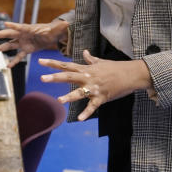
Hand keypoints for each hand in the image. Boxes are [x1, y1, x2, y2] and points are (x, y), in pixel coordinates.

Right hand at [0, 20, 68, 66]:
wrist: (52, 35)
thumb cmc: (52, 30)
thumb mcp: (55, 29)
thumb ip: (59, 27)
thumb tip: (66, 24)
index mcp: (28, 28)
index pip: (20, 26)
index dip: (13, 26)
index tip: (5, 24)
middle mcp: (23, 35)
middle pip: (9, 35)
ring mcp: (23, 42)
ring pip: (10, 45)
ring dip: (1, 48)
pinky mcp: (26, 49)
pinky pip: (18, 56)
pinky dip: (13, 61)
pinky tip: (8, 65)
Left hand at [38, 50, 153, 119]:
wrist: (132, 74)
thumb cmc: (116, 68)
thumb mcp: (101, 62)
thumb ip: (90, 59)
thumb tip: (85, 52)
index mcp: (86, 69)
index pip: (66, 65)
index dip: (52, 63)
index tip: (40, 61)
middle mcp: (88, 77)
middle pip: (69, 76)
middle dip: (55, 77)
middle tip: (42, 78)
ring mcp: (95, 88)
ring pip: (79, 92)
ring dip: (69, 97)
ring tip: (59, 100)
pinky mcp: (102, 97)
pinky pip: (93, 106)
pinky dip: (86, 113)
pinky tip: (79, 119)